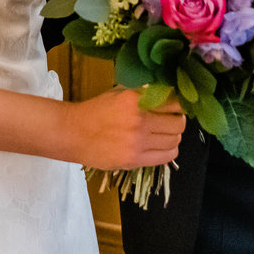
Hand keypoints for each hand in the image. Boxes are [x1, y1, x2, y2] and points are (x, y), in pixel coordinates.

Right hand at [70, 88, 184, 169]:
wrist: (75, 133)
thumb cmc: (98, 110)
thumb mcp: (120, 93)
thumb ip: (144, 93)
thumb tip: (170, 93)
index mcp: (135, 100)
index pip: (174, 102)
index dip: (179, 104)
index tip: (177, 106)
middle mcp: (138, 121)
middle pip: (178, 124)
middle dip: (178, 121)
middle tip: (171, 120)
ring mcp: (137, 143)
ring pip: (175, 141)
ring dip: (174, 137)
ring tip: (165, 133)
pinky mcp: (134, 160)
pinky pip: (166, 157)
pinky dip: (169, 151)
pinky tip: (162, 146)